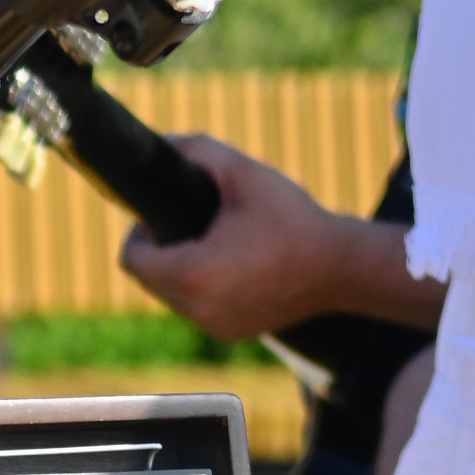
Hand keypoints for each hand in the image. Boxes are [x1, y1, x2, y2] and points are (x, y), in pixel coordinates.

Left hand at [118, 136, 348, 336]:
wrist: (342, 266)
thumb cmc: (293, 219)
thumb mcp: (243, 173)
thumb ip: (198, 150)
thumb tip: (164, 141)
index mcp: (191, 274)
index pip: (131, 258)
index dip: (139, 231)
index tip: (164, 212)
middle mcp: (197, 308)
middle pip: (148, 279)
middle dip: (159, 250)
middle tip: (188, 222)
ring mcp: (215, 326)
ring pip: (171, 296)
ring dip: (179, 270)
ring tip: (210, 240)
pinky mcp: (233, 333)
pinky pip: (198, 309)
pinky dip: (203, 288)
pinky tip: (228, 263)